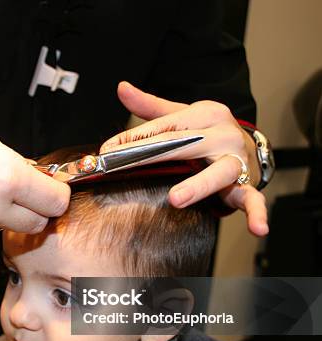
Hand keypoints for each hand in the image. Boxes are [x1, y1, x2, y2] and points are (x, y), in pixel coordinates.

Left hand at [100, 81, 267, 236]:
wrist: (250, 145)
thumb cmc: (209, 132)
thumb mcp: (183, 115)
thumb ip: (150, 106)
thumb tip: (122, 88)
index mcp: (204, 114)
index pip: (163, 127)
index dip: (132, 139)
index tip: (106, 152)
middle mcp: (222, 134)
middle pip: (181, 145)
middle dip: (148, 156)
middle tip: (121, 166)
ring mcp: (236, 160)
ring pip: (218, 173)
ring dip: (197, 186)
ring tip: (176, 199)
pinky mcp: (248, 184)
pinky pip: (253, 199)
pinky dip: (257, 214)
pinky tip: (258, 228)